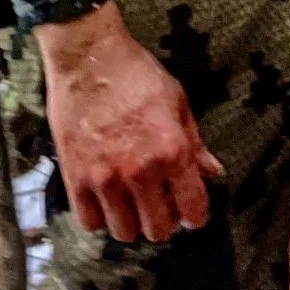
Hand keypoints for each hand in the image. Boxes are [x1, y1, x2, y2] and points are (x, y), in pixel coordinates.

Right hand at [37, 0, 224, 243]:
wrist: (88, 57)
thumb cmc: (136, 73)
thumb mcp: (177, 101)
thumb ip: (195, 143)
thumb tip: (214, 172)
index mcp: (172, 151)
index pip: (192, 210)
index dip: (194, 216)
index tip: (189, 213)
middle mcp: (141, 172)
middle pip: (158, 230)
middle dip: (163, 222)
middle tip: (159, 205)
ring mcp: (106, 179)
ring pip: (124, 232)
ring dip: (131, 221)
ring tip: (130, 202)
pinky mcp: (76, 179)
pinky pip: (90, 222)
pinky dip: (99, 216)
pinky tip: (105, 199)